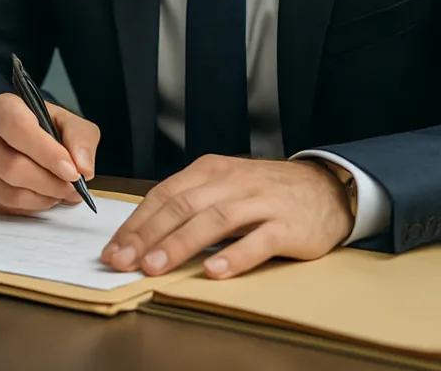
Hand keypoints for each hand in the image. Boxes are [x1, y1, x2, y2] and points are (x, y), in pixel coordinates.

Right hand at [0, 93, 99, 214]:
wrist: (28, 143)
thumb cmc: (46, 130)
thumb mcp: (71, 124)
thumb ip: (81, 139)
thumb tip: (83, 168)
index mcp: (2, 108)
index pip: (16, 127)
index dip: (46, 153)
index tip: (71, 171)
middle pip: (10, 166)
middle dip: (49, 183)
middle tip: (72, 188)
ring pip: (7, 192)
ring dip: (41, 198)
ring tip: (58, 192)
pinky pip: (1, 208)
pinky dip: (28, 209)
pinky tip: (39, 196)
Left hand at [101, 155, 354, 279]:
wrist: (326, 187)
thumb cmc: (264, 192)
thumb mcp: (224, 186)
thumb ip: (191, 203)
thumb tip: (146, 232)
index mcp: (209, 171)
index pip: (164, 195)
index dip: (137, 222)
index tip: (114, 248)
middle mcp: (230, 182)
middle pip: (181, 207)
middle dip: (147, 235)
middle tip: (123, 260)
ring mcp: (260, 202)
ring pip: (213, 220)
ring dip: (180, 244)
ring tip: (155, 266)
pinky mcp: (287, 225)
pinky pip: (258, 241)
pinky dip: (234, 255)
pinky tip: (214, 271)